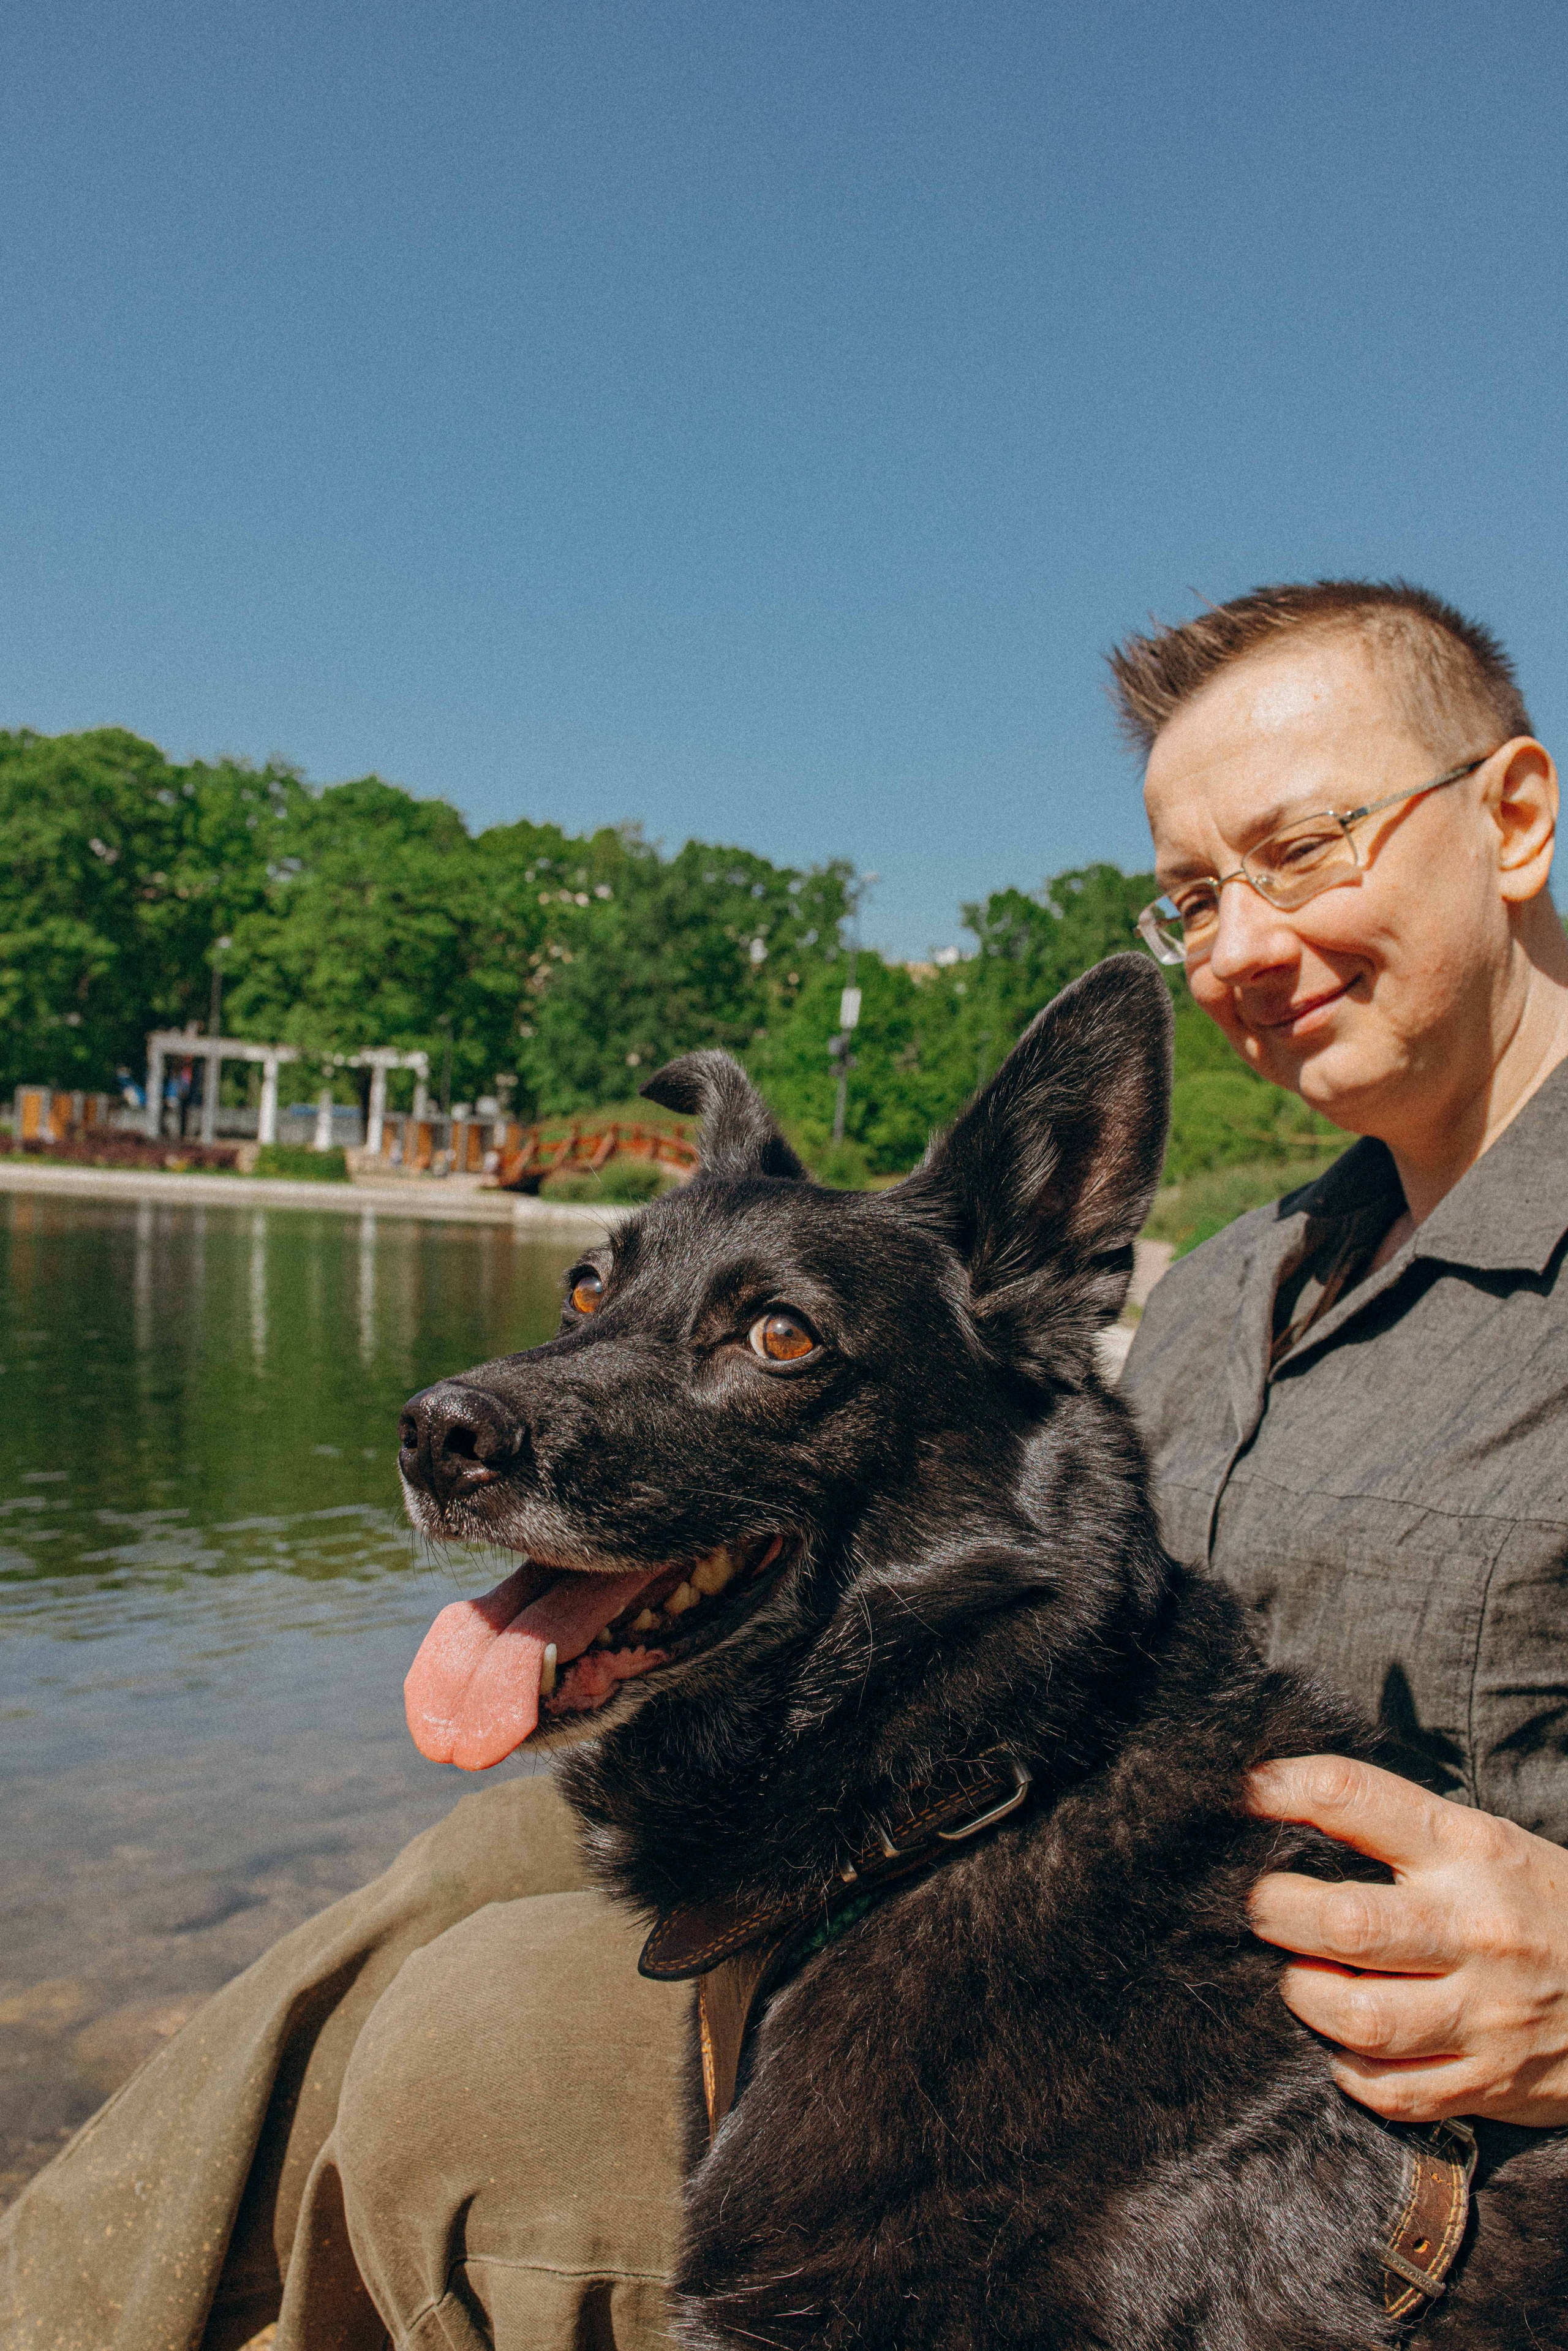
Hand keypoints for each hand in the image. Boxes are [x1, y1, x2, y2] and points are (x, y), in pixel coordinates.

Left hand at [1245, 1755, 1567, 2125]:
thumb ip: (1399, 1830)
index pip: (1358, 1799)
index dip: (1284, 1789)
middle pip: (1343, 1920)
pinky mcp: (1489, 2082)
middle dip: (1276, 1911)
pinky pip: (1390, 2090)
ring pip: (1359, 2015)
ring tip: (1299, 1976)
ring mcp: (1485, 2012)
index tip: (1244, 1792)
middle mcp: (1475, 1927)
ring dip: (1305, 1995)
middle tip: (1259, 1905)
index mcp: (1470, 1848)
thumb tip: (1286, 1807)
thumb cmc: (1542, 1904)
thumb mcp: (1486, 1843)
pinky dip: (1352, 2070)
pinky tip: (1350, 2045)